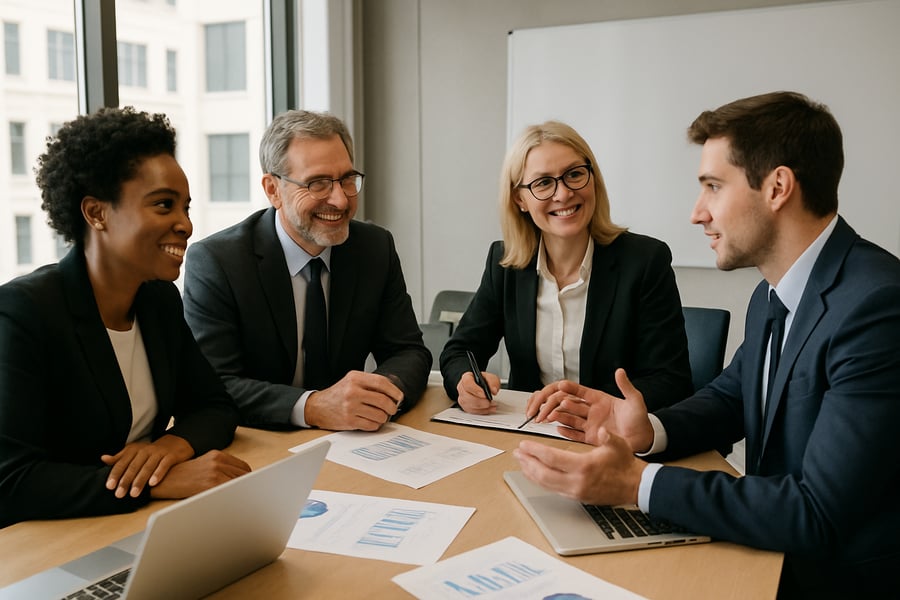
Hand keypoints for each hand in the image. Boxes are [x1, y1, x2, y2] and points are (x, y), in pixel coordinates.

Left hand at [101, 434, 194, 498]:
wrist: (175, 443)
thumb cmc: (151, 452)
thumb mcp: (135, 452)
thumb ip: (120, 457)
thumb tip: (103, 458)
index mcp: (134, 450)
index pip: (122, 463)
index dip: (115, 474)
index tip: (109, 486)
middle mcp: (145, 450)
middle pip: (134, 466)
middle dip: (126, 481)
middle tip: (119, 494)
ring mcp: (159, 453)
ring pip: (147, 467)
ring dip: (140, 481)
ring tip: (134, 494)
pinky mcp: (171, 456)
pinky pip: (164, 465)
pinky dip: (158, 474)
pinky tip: (153, 483)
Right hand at [149, 450, 250, 498]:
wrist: (163, 480)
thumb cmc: (183, 476)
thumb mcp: (203, 465)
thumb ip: (221, 469)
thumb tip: (239, 480)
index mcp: (218, 455)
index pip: (243, 467)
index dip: (247, 478)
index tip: (249, 486)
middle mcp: (218, 460)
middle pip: (244, 475)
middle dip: (246, 486)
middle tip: (247, 496)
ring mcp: (215, 471)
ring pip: (238, 483)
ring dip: (240, 492)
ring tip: (240, 502)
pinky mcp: (210, 483)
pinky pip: (229, 491)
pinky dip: (232, 497)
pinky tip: (230, 502)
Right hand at [305, 371, 403, 430]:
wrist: (318, 407)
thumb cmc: (338, 394)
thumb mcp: (352, 381)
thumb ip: (370, 384)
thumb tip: (393, 392)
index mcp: (355, 378)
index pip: (381, 382)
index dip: (394, 391)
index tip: (399, 396)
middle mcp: (352, 391)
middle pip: (383, 400)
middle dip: (392, 407)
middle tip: (393, 409)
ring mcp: (350, 407)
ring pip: (379, 415)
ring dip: (384, 417)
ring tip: (380, 415)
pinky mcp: (349, 421)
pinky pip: (371, 425)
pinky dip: (375, 424)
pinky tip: (371, 421)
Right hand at [456, 371, 500, 413]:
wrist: (481, 386)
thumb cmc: (484, 381)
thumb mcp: (491, 377)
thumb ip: (493, 382)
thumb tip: (493, 390)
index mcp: (466, 378)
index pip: (467, 383)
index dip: (475, 390)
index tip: (484, 394)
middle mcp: (462, 388)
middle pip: (467, 396)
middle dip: (480, 401)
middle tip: (489, 401)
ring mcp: (462, 398)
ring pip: (469, 405)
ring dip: (482, 407)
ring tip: (491, 405)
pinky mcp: (465, 406)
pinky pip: (472, 411)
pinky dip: (482, 411)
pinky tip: (489, 409)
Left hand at [513, 428, 646, 505]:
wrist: (635, 486)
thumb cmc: (626, 464)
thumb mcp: (618, 444)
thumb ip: (608, 436)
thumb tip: (601, 430)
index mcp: (584, 467)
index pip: (551, 458)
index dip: (535, 451)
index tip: (524, 444)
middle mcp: (577, 482)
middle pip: (543, 474)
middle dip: (527, 463)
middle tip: (516, 453)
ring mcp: (576, 492)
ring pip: (546, 484)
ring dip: (531, 473)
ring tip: (521, 462)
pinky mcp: (576, 497)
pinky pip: (552, 489)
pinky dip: (540, 480)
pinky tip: (535, 474)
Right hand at [527, 369, 654, 451]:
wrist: (644, 440)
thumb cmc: (640, 420)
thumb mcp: (635, 401)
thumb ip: (626, 387)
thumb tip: (620, 371)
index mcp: (599, 399)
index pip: (580, 391)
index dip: (569, 388)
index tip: (560, 386)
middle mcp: (592, 411)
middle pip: (569, 404)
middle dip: (556, 403)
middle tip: (549, 406)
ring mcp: (590, 424)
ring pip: (569, 418)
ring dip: (558, 416)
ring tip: (548, 417)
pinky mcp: (591, 438)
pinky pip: (575, 434)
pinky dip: (566, 431)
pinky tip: (558, 428)